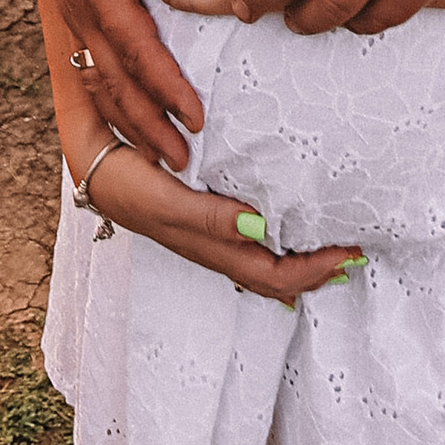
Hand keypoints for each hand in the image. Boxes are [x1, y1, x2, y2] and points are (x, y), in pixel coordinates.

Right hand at [2, 0, 204, 167]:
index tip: (195, 117)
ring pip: (102, 79)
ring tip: (162, 154)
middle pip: (117, 80)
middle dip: (150, 123)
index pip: (137, 47)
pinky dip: (111, 101)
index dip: (166, 86)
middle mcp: (82, 8)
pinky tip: (126, 117)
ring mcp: (75, 11)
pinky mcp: (75, 7)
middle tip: (184, 160)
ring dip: (131, 120)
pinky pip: (92, 66)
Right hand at [71, 135, 359, 302]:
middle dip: (314, 273)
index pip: (274, 275)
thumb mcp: (165, 199)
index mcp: (211, 247)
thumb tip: (263, 231)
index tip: (350, 253)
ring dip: (298, 264)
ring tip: (328, 253)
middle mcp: (213, 248)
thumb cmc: (125, 181)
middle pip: (273, 279)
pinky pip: (247, 246)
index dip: (313, 271)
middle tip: (354, 256)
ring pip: (261, 266)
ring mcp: (206, 238)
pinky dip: (275, 248)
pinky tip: (281, 234)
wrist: (90, 166)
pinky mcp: (199, 220)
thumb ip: (209, 218)